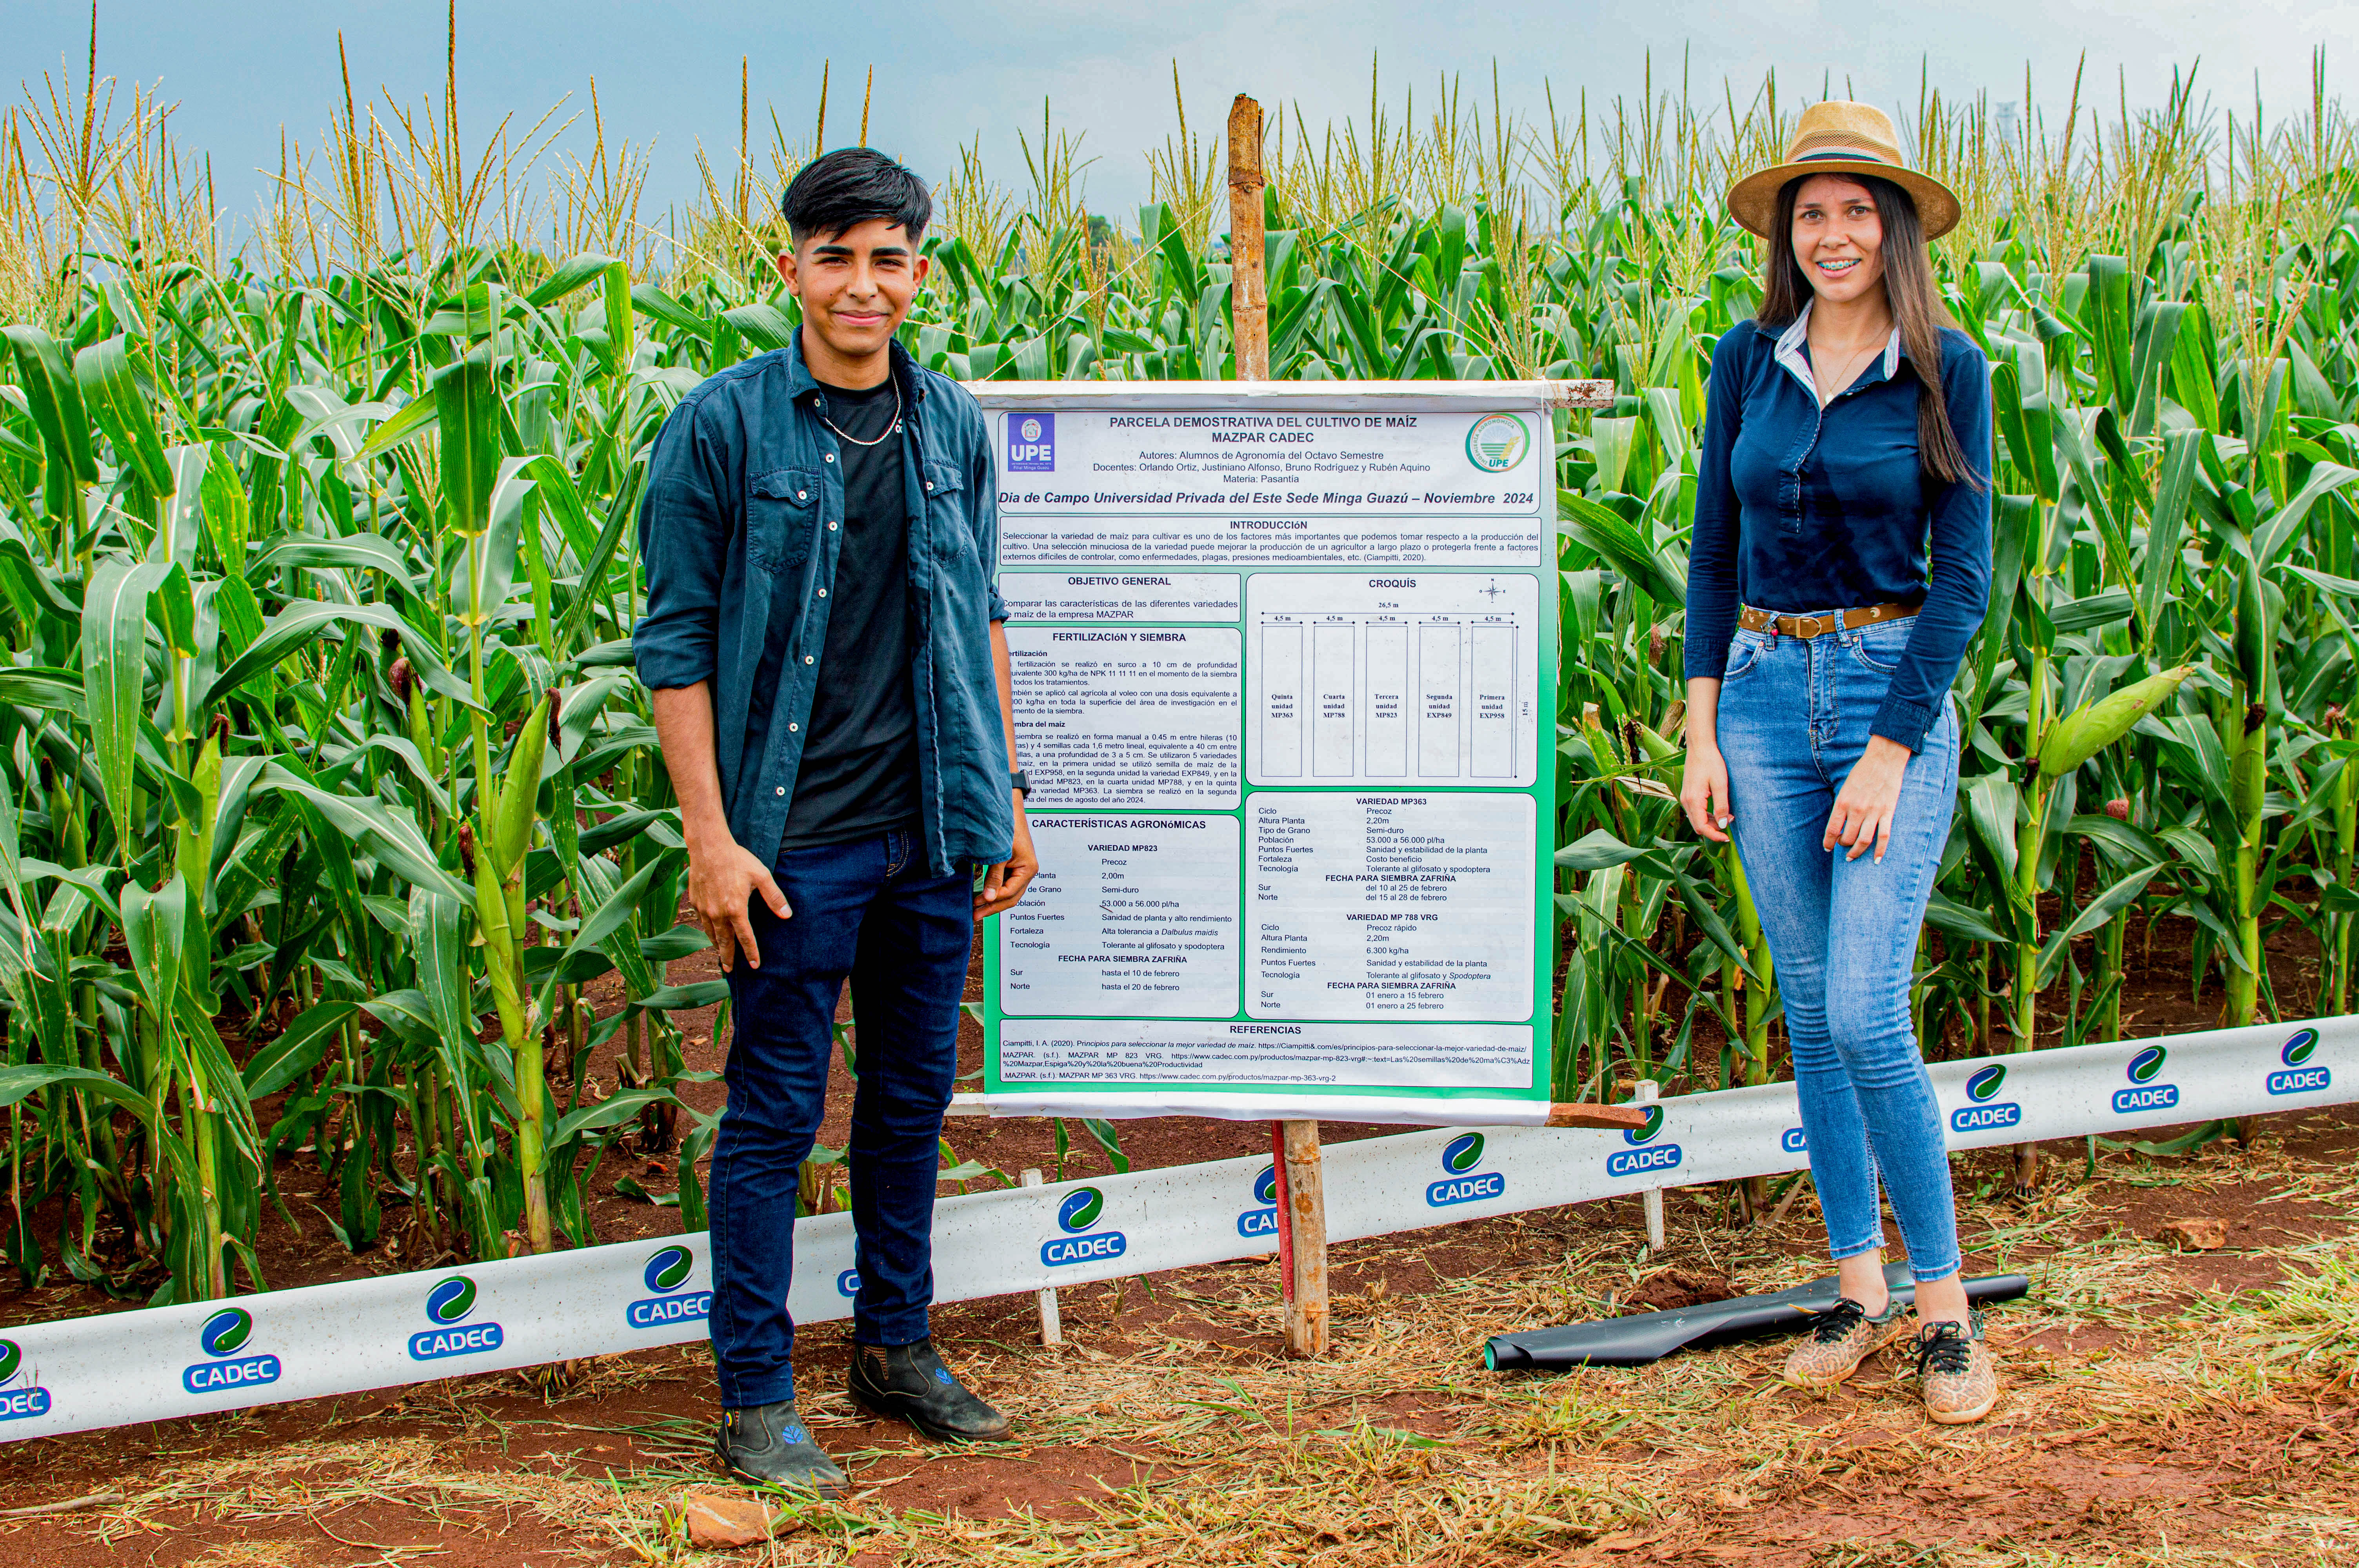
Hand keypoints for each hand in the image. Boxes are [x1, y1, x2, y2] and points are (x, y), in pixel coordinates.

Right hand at [687, 833, 788, 971]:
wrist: (708, 847)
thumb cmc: (737, 859)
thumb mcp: (761, 876)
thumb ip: (774, 897)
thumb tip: (787, 915)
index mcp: (736, 909)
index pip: (745, 938)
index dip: (751, 953)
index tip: (755, 965)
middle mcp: (718, 914)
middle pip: (724, 942)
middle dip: (728, 957)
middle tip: (729, 970)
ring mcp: (705, 909)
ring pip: (711, 934)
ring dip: (717, 947)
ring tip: (721, 955)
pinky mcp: (696, 902)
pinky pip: (702, 923)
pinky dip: (708, 932)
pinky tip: (711, 934)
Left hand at [974, 793, 1038, 920]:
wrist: (1009, 807)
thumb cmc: (1007, 827)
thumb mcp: (1000, 854)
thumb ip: (994, 877)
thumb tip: (988, 898)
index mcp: (1028, 869)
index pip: (1010, 894)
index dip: (993, 902)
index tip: (975, 906)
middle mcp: (1027, 872)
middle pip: (1010, 897)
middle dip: (992, 907)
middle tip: (974, 916)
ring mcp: (1021, 869)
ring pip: (1008, 892)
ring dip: (992, 900)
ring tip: (975, 908)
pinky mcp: (1013, 865)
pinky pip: (1004, 883)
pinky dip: (993, 890)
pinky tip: (981, 894)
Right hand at [1680, 741, 1733, 842]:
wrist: (1700, 746)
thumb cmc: (1711, 762)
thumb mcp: (1720, 784)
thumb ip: (1721, 806)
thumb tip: (1723, 825)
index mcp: (1693, 800)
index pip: (1702, 827)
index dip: (1714, 835)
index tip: (1727, 838)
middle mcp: (1686, 801)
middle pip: (1698, 826)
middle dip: (1714, 830)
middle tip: (1731, 824)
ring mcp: (1685, 797)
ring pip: (1696, 819)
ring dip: (1711, 822)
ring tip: (1728, 816)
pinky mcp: (1688, 794)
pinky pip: (1696, 811)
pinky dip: (1706, 815)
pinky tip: (1718, 810)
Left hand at [1825, 735, 1913, 861]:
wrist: (1884, 760)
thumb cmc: (1862, 772)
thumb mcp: (1845, 787)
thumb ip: (1842, 806)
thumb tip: (1838, 824)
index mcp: (1843, 802)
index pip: (1832, 830)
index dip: (1828, 842)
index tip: (1828, 848)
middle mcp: (1857, 809)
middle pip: (1847, 838)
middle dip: (1843, 846)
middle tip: (1843, 847)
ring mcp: (1873, 812)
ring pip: (1863, 841)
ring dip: (1856, 852)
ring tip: (1852, 856)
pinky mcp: (1888, 812)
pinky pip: (1884, 837)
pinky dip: (1880, 851)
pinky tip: (1876, 860)